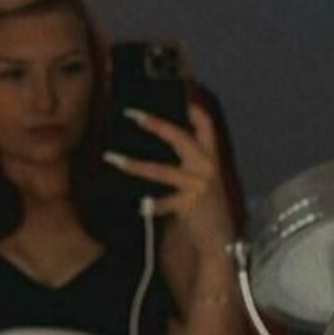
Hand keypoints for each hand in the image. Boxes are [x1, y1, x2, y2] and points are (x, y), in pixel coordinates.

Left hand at [105, 101, 233, 254]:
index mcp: (210, 158)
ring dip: (133, 164)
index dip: (191, 108)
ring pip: (161, 169)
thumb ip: (185, 164)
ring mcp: (199, 184)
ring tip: (112, 158)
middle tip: (130, 114)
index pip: (205, 124)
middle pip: (179, 136)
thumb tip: (157, 146)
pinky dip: (151, 204)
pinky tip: (139, 206)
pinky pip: (163, 202)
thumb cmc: (204, 211)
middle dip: (154, 123)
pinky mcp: (190, 204)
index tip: (175, 92)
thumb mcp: (199, 182)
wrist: (221, 242)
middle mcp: (206, 166)